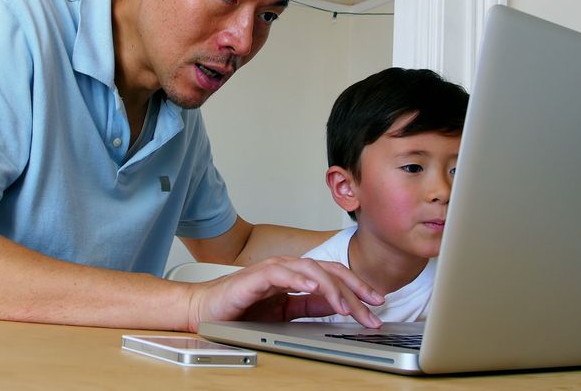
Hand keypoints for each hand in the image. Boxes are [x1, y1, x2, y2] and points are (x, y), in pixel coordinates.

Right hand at [183, 257, 384, 331]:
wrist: (204, 310)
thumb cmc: (239, 310)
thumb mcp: (284, 312)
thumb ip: (308, 306)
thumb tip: (335, 306)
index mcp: (296, 276)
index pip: (334, 277)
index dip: (357, 288)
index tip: (376, 304)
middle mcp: (288, 269)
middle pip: (329, 271)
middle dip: (354, 288)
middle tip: (373, 306)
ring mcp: (272, 270)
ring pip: (311, 270)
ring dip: (332, 287)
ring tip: (347, 305)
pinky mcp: (255, 277)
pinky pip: (282, 274)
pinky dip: (300, 279)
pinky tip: (314, 287)